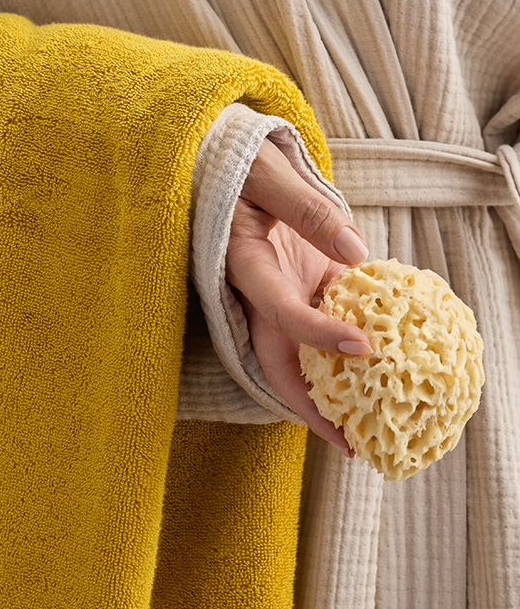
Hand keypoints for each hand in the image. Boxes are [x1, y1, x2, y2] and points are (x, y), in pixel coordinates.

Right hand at [226, 137, 371, 454]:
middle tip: (351, 444)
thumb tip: (356, 254)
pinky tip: (378, 376)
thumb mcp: (269, 172)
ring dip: (327, 395)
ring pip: (297, 357)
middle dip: (311, 408)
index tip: (363, 351)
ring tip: (365, 430)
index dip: (318, 338)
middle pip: (280, 362)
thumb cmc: (241, 164)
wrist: (230, 164)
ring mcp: (276, 295)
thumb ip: (308, 208)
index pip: (281, 313)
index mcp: (245, 266)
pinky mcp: (296, 287)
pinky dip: (344, 354)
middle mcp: (257, 293)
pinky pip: (321, 326)